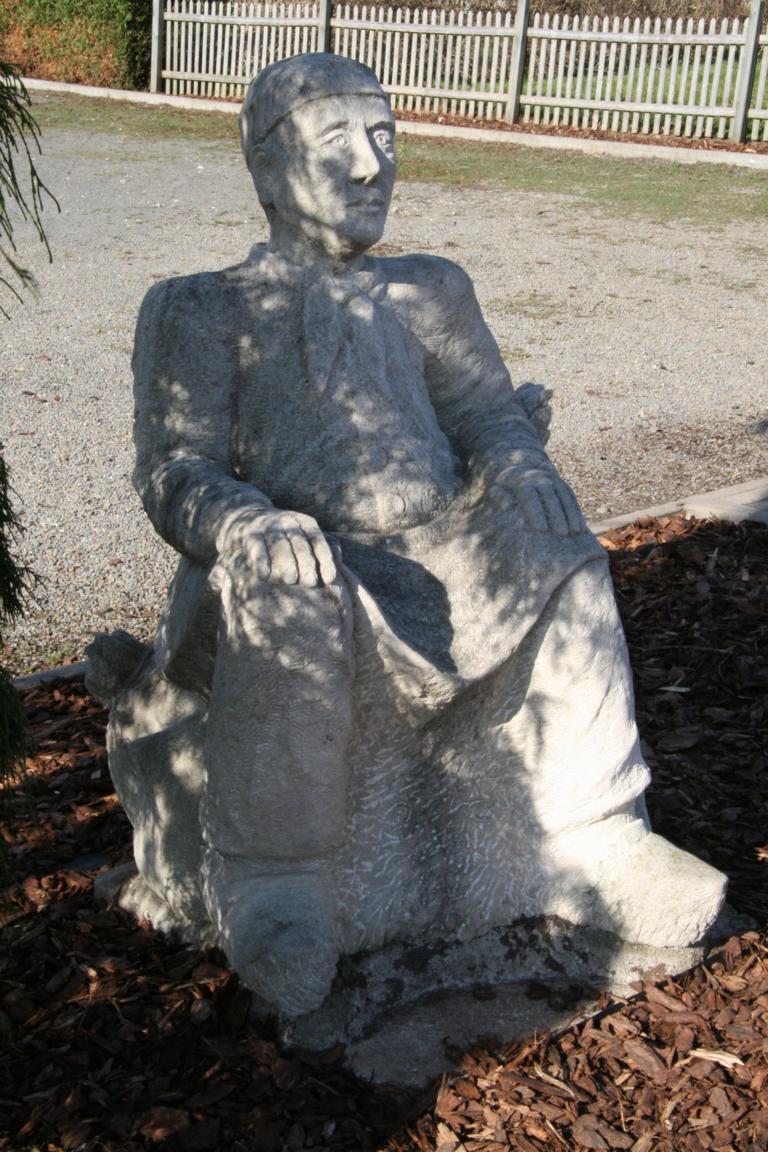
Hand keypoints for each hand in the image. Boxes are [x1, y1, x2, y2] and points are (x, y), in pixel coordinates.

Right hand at [217, 508, 336, 586]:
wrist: (247, 516)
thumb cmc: (283, 534)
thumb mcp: (302, 534)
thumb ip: (319, 547)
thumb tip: (339, 559)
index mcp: (304, 522)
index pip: (318, 541)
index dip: (324, 560)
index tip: (329, 579)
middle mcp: (288, 521)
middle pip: (299, 544)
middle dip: (306, 563)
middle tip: (310, 582)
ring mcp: (268, 526)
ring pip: (279, 545)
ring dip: (285, 562)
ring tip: (290, 579)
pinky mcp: (250, 533)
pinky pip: (257, 547)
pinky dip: (261, 561)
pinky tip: (265, 574)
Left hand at [499, 470, 583, 536]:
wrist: (516, 464)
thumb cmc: (503, 487)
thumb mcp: (496, 489)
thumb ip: (498, 497)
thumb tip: (505, 506)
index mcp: (521, 482)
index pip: (530, 497)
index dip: (536, 513)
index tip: (541, 530)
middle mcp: (538, 479)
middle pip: (549, 498)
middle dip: (557, 516)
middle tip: (561, 534)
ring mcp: (551, 479)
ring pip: (563, 496)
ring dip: (570, 514)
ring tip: (574, 532)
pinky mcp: (560, 483)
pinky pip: (570, 497)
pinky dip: (575, 511)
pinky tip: (579, 526)